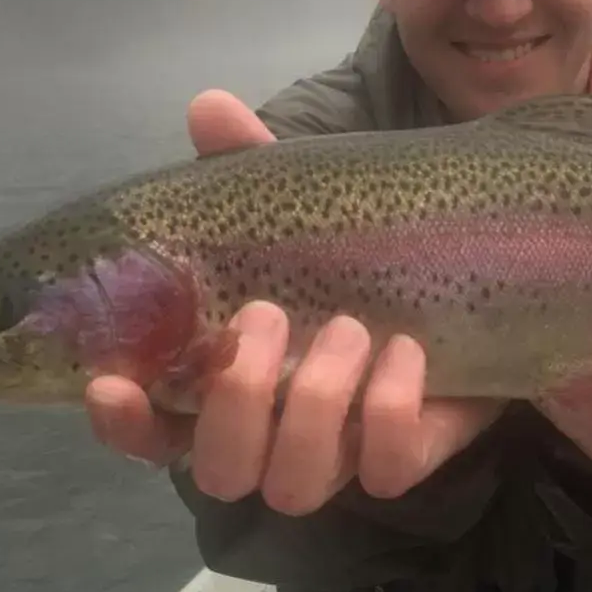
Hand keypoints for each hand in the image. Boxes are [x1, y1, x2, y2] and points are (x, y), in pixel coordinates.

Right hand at [84, 90, 502, 514]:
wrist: (479, 272)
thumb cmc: (359, 248)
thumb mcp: (304, 203)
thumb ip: (251, 164)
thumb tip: (209, 106)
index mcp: (226, 376)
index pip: (151, 428)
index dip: (124, 421)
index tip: (113, 382)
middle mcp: (275, 430)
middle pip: (218, 470)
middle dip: (235, 401)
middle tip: (268, 317)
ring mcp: (342, 450)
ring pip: (295, 485)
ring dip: (313, 406)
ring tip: (350, 328)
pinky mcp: (409, 452)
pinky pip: (385, 470)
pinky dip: (389, 412)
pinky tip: (407, 351)